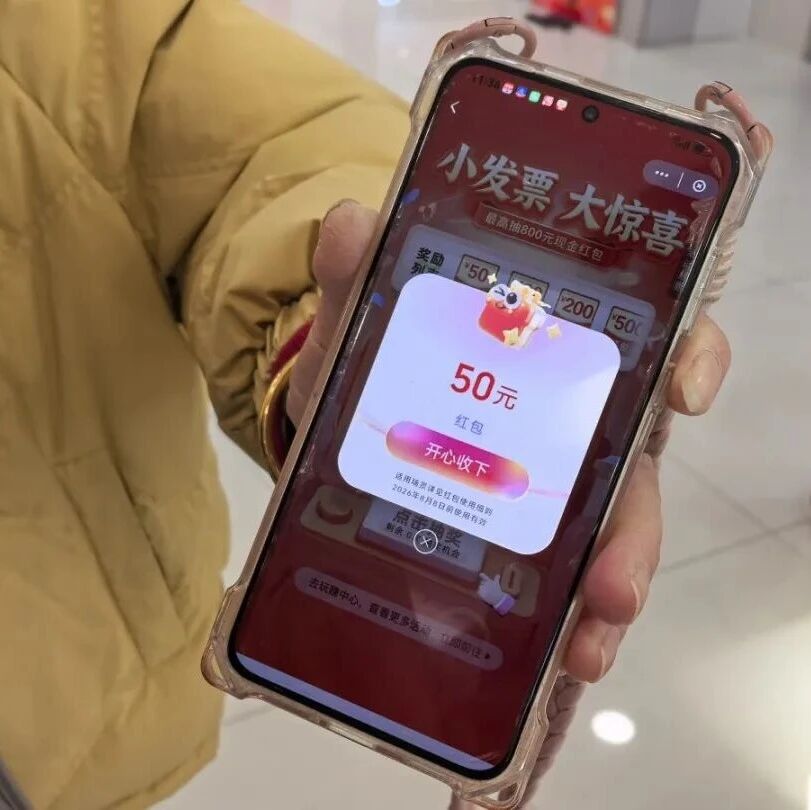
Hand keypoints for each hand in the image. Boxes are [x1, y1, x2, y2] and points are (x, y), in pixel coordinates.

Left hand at [292, 200, 730, 680]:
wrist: (336, 415)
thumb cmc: (371, 358)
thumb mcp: (361, 317)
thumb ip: (354, 275)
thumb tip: (347, 224)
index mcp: (555, 354)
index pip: (650, 343)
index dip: (689, 358)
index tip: (684, 391)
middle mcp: (572, 419)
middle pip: (639, 469)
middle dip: (635, 531)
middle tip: (614, 586)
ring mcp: (550, 482)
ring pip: (609, 535)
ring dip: (608, 590)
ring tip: (586, 647)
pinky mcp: (517, 534)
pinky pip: (560, 578)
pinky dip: (563, 620)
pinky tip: (555, 654)